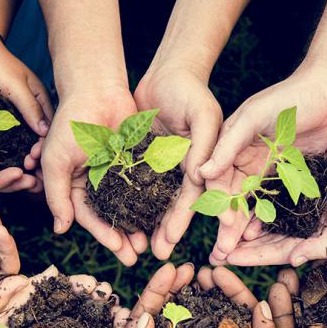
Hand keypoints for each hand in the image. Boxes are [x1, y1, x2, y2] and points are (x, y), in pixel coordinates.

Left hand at [0, 35, 51, 192]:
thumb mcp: (14, 85)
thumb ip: (29, 107)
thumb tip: (45, 132)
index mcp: (38, 102)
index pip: (48, 129)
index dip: (47, 148)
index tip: (39, 163)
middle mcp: (26, 113)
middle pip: (34, 141)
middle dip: (33, 159)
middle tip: (29, 175)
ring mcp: (9, 118)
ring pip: (17, 144)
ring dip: (18, 160)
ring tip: (16, 176)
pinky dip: (1, 153)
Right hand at [40, 87, 146, 265]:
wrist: (96, 89)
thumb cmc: (70, 122)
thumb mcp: (56, 160)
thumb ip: (56, 195)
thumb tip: (60, 230)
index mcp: (76, 186)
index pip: (90, 217)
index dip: (104, 235)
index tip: (119, 250)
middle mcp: (98, 184)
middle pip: (112, 218)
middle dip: (124, 238)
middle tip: (137, 257)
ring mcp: (119, 174)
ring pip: (132, 206)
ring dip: (140, 226)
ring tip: (151, 244)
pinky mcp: (138, 162)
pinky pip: (147, 186)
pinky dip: (154, 202)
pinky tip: (164, 217)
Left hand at [134, 64, 221, 258]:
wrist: (165, 73)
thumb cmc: (190, 91)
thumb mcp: (203, 114)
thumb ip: (204, 144)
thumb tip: (200, 176)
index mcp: (204, 164)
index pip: (195, 197)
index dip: (185, 217)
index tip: (174, 239)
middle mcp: (186, 171)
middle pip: (176, 206)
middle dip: (168, 230)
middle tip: (159, 254)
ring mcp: (165, 167)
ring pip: (156, 202)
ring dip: (150, 224)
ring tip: (140, 247)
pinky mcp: (146, 160)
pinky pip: (137, 186)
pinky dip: (132, 203)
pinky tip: (122, 221)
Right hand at [197, 66, 326, 264]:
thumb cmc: (290, 97)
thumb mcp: (254, 116)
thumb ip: (228, 144)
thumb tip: (201, 172)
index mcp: (232, 146)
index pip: (218, 181)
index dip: (218, 204)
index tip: (223, 226)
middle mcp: (246, 161)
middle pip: (231, 200)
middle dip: (225, 227)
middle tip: (221, 253)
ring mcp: (267, 170)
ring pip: (251, 206)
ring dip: (242, 230)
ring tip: (235, 254)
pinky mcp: (289, 176)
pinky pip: (274, 203)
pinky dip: (266, 220)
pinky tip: (261, 238)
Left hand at [221, 102, 326, 266]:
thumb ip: (325, 243)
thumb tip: (293, 261)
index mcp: (325, 232)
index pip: (282, 251)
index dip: (254, 257)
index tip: (226, 260)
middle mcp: (313, 218)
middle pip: (270, 237)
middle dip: (244, 245)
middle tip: (215, 251)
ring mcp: (308, 196)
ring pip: (269, 215)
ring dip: (246, 222)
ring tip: (220, 227)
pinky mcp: (302, 173)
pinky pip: (273, 190)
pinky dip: (256, 196)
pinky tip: (235, 198)